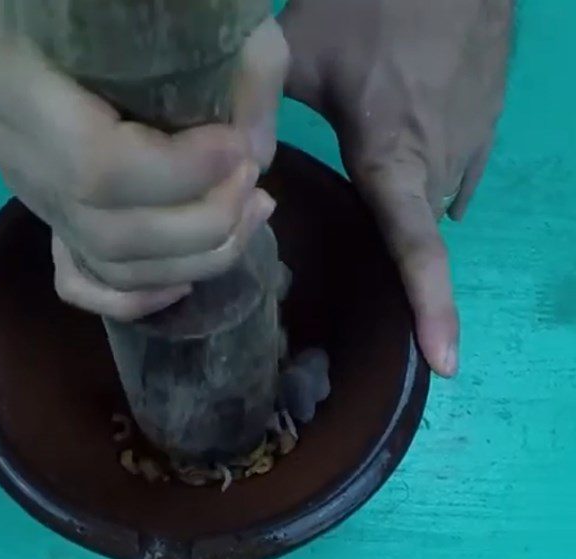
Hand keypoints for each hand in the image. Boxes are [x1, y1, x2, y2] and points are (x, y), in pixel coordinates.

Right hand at [0, 2, 287, 320]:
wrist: (68, 10)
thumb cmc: (129, 0)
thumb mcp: (194, 8)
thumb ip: (241, 72)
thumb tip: (256, 160)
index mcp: (9, 76)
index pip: (95, 166)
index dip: (179, 176)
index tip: (237, 151)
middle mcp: (6, 147)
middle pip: (106, 231)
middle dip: (199, 224)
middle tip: (252, 186)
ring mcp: (23, 190)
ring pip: (105, 264)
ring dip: (191, 259)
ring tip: (249, 214)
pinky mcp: (46, 215)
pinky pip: (79, 283)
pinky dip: (134, 299)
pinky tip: (184, 282)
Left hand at [280, 0, 512, 375]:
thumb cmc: (376, 2)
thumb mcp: (301, 53)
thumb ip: (260, 113)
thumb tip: (234, 168)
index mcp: (394, 161)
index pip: (418, 251)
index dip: (431, 309)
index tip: (446, 361)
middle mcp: (440, 169)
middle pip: (406, 234)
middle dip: (377, 244)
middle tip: (337, 214)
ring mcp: (470, 150)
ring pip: (423, 203)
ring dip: (392, 199)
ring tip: (364, 160)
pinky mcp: (485, 129)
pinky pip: (451, 178)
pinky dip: (418, 178)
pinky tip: (394, 152)